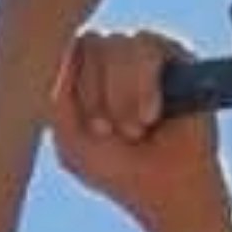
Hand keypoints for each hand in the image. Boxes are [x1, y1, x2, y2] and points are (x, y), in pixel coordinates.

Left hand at [50, 25, 219, 226]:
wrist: (166, 188)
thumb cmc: (117, 169)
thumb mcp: (70, 141)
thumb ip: (56, 99)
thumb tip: (65, 48)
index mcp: (84, 78)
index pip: (68, 51)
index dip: (73, 85)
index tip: (90, 129)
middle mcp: (113, 62)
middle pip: (91, 43)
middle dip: (96, 95)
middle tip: (109, 132)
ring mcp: (143, 57)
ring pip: (118, 45)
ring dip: (121, 95)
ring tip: (135, 130)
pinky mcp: (175, 55)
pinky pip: (147, 46)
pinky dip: (144, 86)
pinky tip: (151, 116)